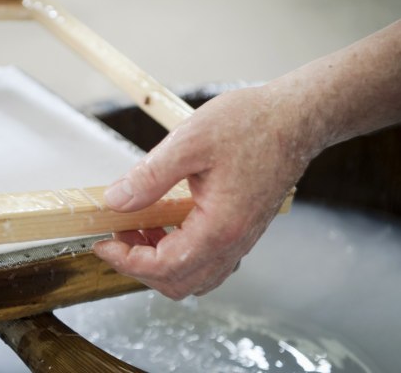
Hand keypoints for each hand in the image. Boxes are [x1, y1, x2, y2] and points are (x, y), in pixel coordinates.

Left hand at [94, 85, 316, 299]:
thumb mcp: (189, 142)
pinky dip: (179, 253)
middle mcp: (234, 242)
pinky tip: (163, 223)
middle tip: (116, 236)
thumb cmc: (252, 124)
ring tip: (136, 228)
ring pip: (193, 276)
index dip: (127, 261)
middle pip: (178, 283)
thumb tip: (115, 201)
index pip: (165, 267)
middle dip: (140, 266)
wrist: (297, 118)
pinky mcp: (242, 230)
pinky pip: (207, 261)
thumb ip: (149, 176)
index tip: (103, 244)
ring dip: (159, 262)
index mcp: (220, 227)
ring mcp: (241, 240)